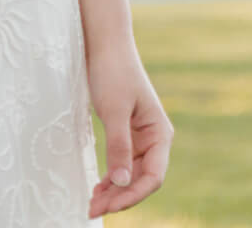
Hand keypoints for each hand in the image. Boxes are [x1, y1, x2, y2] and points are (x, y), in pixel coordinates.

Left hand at [86, 39, 173, 216]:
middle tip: (92, 209)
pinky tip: (97, 187)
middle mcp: (154, 139)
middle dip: (119, 197)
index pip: (152, 176)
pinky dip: (110, 176)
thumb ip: (119, 145)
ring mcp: (140, 137)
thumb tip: (121, 182)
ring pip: (130, 174)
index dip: (132, 194)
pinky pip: (122, 162)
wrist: (104, 43)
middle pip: (141, 179)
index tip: (108, 205)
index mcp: (160, 133)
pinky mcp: (126, 132)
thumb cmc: (112, 71)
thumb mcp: (114, 109)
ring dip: (113, 190)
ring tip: (92, 203)